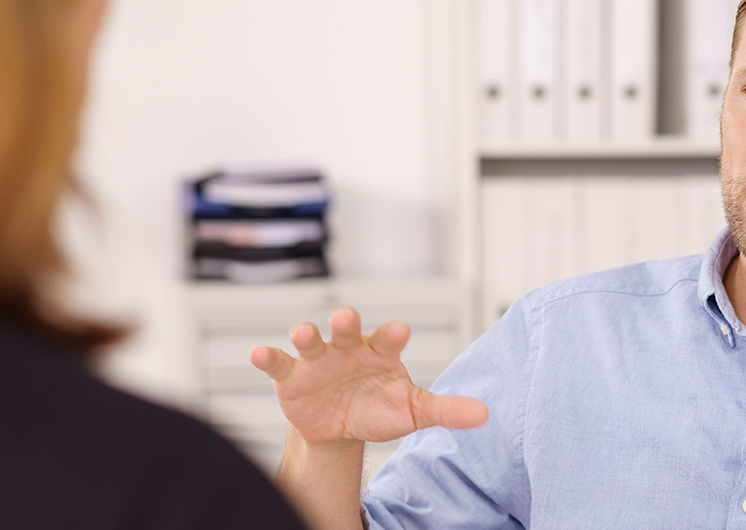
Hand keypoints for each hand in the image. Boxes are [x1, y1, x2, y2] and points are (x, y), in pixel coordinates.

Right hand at [250, 307, 487, 444]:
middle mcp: (348, 348)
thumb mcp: (412, 411)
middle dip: (346, 323)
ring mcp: (318, 360)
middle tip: (347, 318)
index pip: (388, 339)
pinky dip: (269, 357)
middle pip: (346, 329)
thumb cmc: (378, 408)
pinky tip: (258, 354)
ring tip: (303, 333)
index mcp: (380, 353)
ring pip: (311, 341)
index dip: (393, 334)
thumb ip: (444, 410)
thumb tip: (486, 415)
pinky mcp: (292, 377)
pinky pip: (279, 363)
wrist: (340, 427)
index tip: (400, 330)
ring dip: (305, 334)